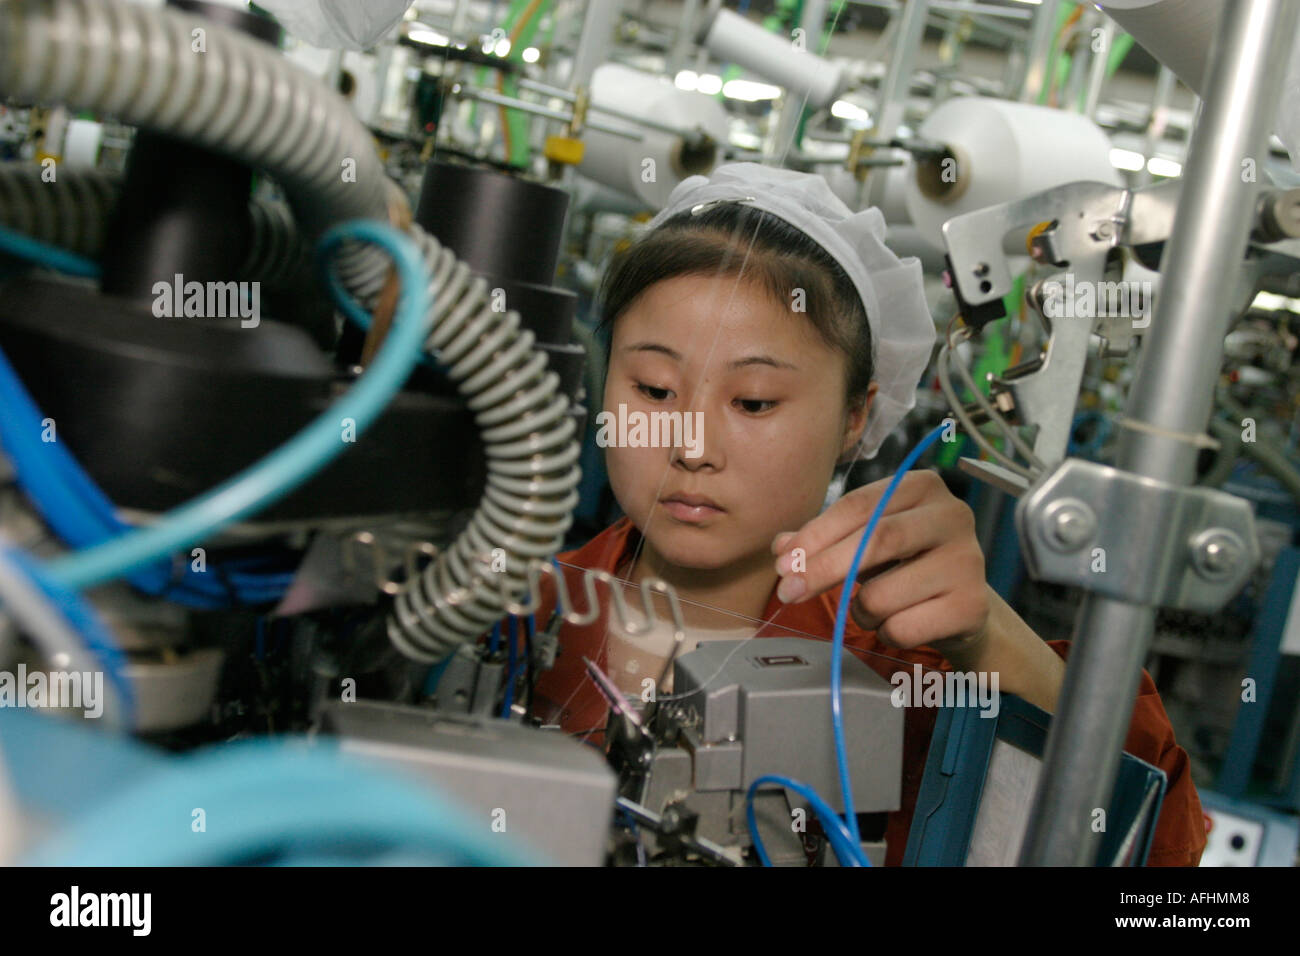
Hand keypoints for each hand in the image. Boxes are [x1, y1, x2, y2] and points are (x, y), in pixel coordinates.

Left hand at [771, 470, 991, 655]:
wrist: (961, 607)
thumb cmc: (907, 565)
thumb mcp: (865, 541)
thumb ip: (823, 539)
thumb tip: (782, 547)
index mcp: (922, 486)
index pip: (858, 505)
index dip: (814, 535)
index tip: (782, 563)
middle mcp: (952, 515)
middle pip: (873, 541)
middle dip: (822, 569)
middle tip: (789, 591)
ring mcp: (967, 560)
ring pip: (882, 594)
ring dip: (860, 611)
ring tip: (874, 608)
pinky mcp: (973, 606)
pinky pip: (902, 628)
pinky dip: (886, 633)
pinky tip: (902, 623)